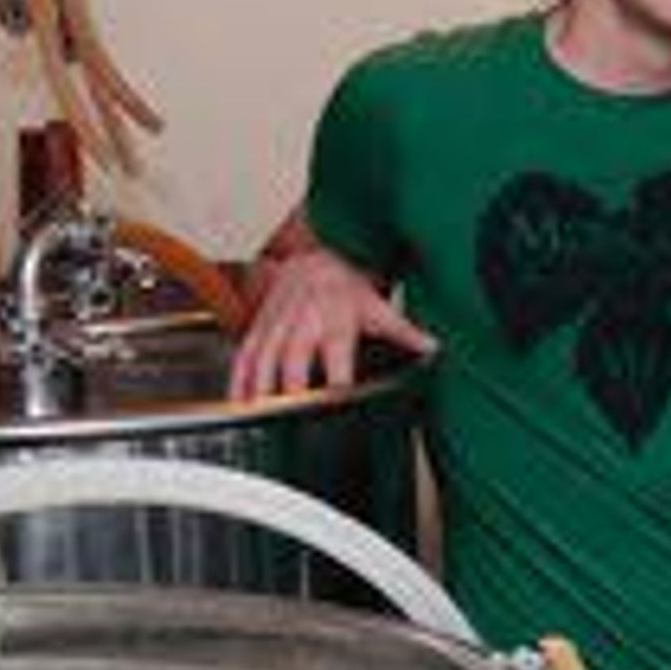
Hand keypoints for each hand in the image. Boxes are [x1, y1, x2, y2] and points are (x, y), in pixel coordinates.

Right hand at [232, 246, 433, 398]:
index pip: (337, 347)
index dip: (337, 371)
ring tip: (256, 411)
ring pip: (263, 355)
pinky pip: (244, 354)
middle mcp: (302, 321)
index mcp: (335, 318)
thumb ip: (404, 331)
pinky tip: (237, 399)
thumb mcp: (379, 307)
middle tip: (289, 409)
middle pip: (293, 354)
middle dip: (289, 381)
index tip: (339, 393)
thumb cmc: (346, 288)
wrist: (311, 259)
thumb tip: (433, 348)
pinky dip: (238, 377)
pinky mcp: (258, 328)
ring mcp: (276, 324)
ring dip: (257, 383)